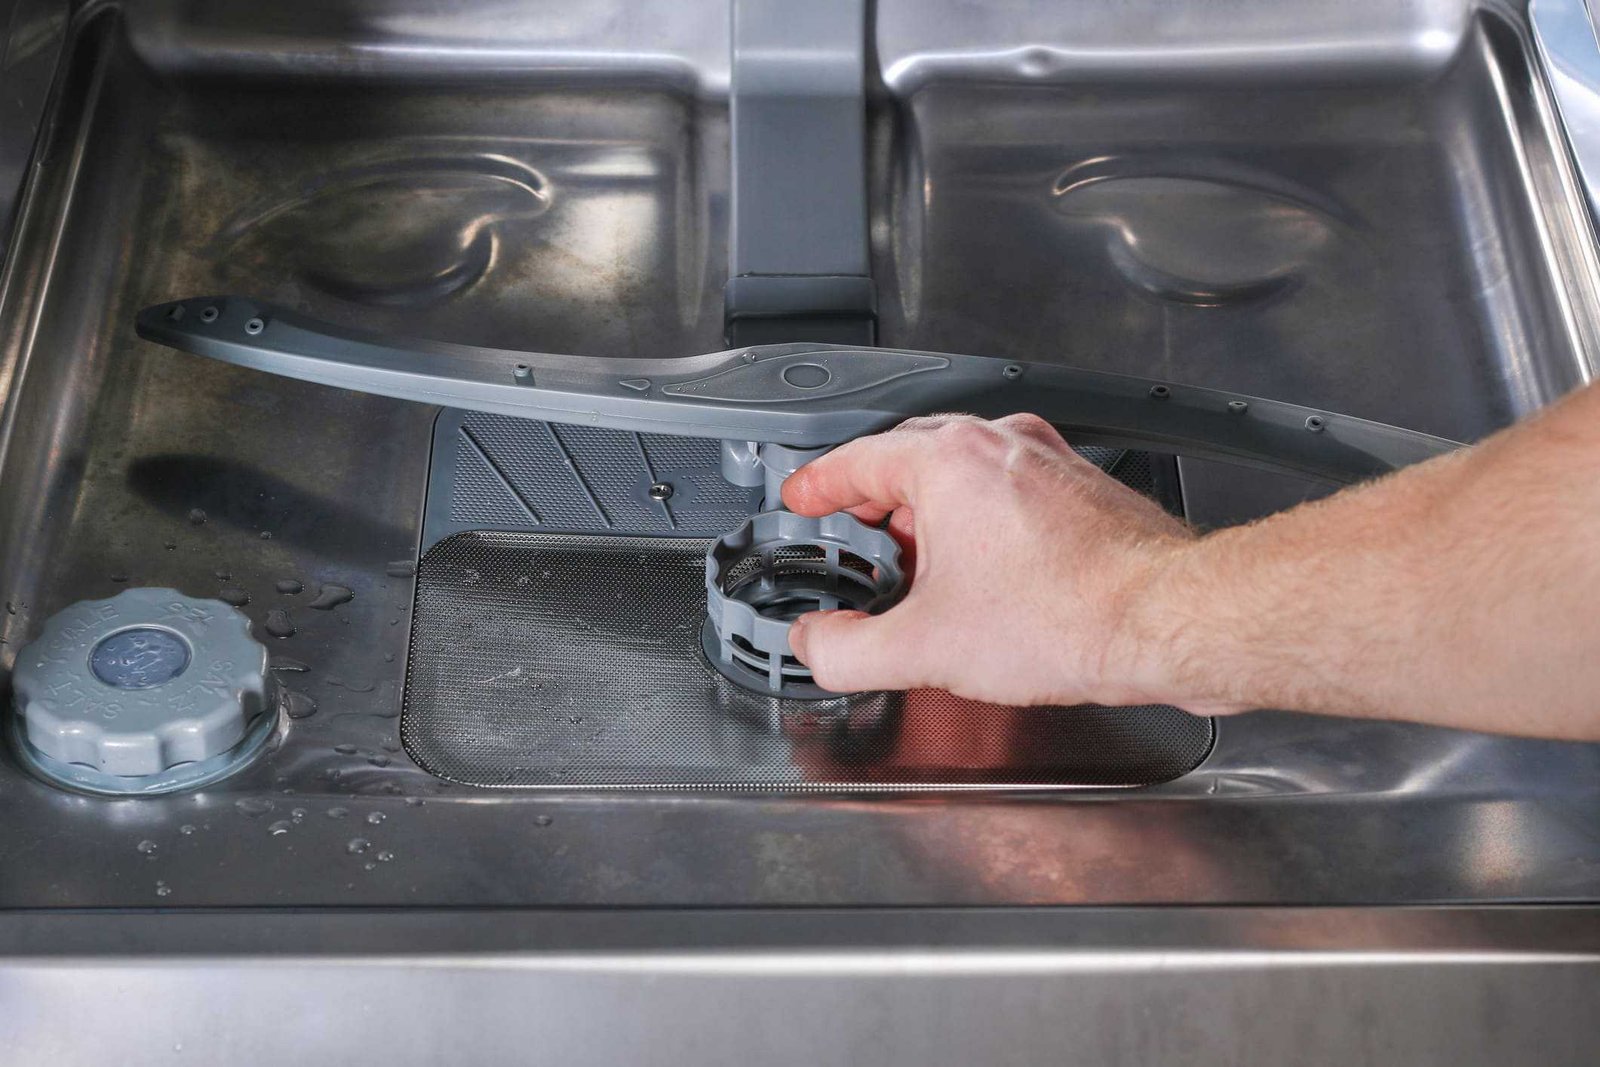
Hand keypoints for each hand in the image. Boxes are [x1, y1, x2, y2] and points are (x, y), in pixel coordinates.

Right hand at [781, 413, 1202, 707]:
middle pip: (912, 456)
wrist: (1168, 621)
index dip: (818, 485)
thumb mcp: (924, 649)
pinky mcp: (1084, 490)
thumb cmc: (1071, 616)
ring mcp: (1049, 462)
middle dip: (874, 499)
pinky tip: (985, 573)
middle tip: (853, 536)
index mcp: (951, 461)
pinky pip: (1011, 491)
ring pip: (968, 471)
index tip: (803, 500)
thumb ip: (846, 650)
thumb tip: (816, 645)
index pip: (858, 458)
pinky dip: (982, 521)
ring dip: (932, 511)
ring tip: (918, 565)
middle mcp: (1002, 445)